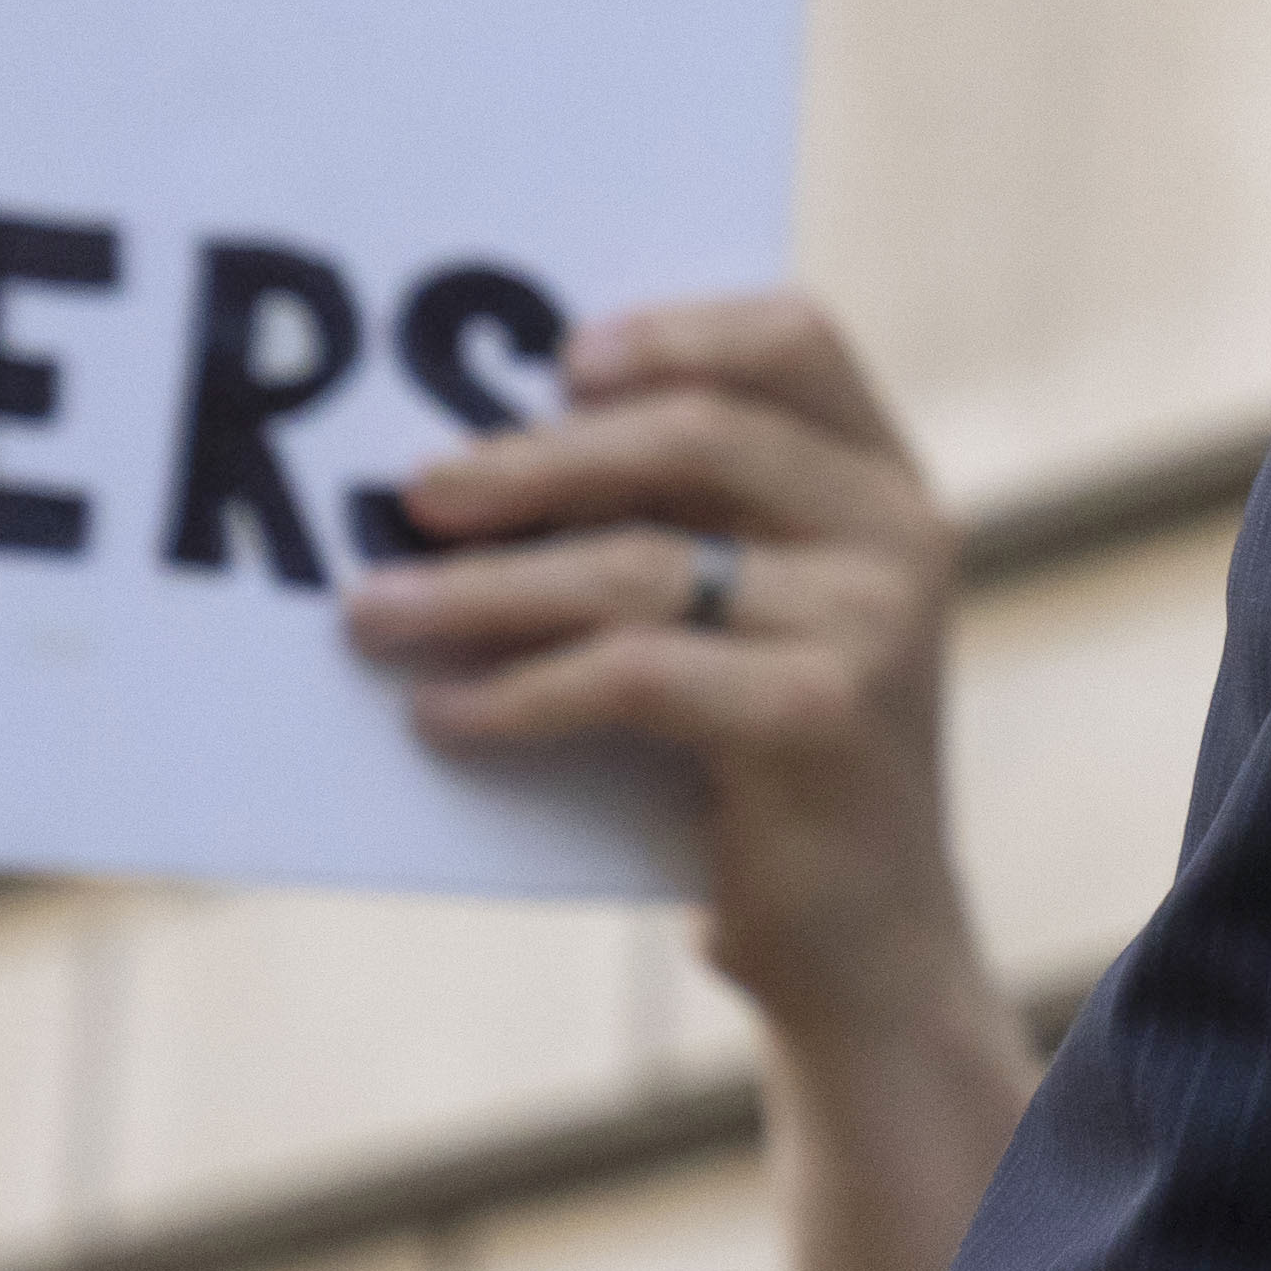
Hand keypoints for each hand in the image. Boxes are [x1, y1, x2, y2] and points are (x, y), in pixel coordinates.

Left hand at [341, 292, 1000, 1071]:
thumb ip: (673, 524)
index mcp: (882, 480)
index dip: (675, 331)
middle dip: (535, 460)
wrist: (861, 939)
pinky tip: (442, 716)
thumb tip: (455, 463)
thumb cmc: (758, 762)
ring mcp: (874, 625)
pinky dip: (519, 693)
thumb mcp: (745, 616)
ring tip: (373, 614)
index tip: (555, 362)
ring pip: (643, 562)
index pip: (798, 339)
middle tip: (415, 496)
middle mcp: (897, 532)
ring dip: (484, 589)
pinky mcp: (824, 718)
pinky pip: (635, 674)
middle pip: (699, 435)